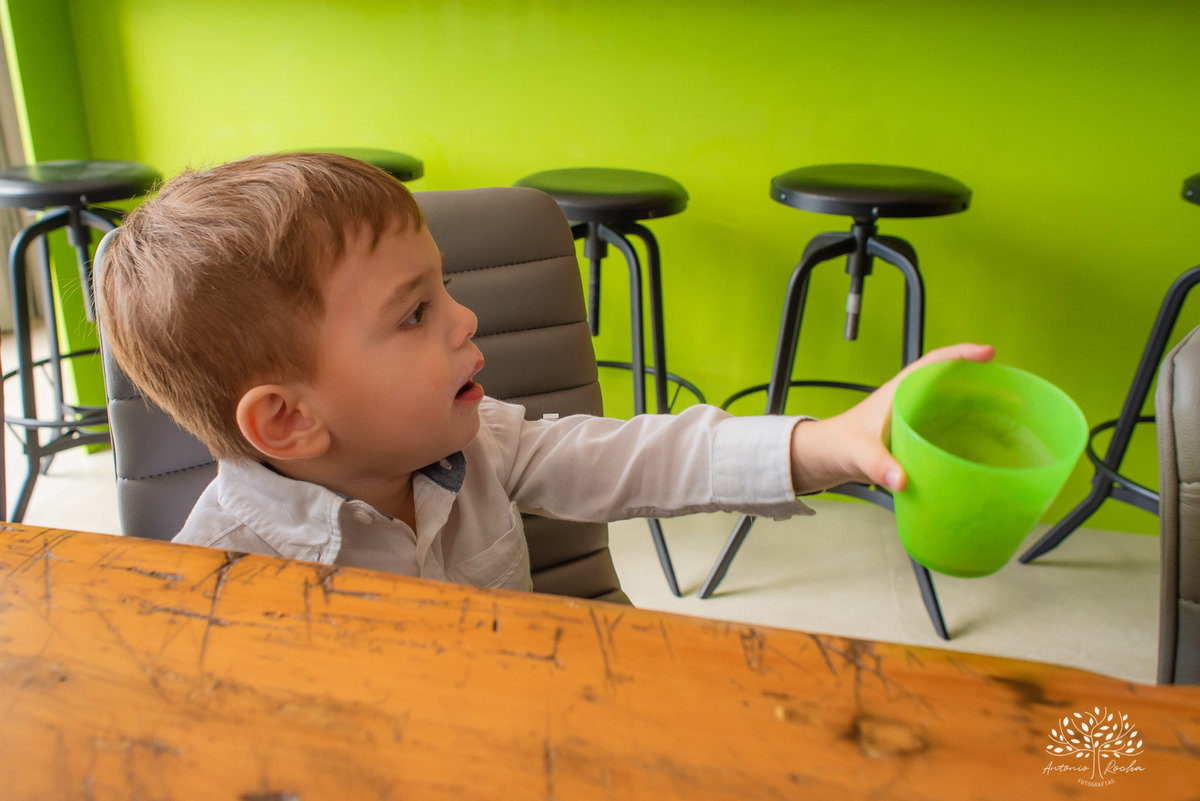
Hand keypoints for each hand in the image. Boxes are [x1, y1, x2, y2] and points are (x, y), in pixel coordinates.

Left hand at [788, 343, 994, 493]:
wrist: (823, 458)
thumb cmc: (837, 445)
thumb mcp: (858, 453)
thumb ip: (878, 465)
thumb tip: (901, 480)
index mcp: (897, 391)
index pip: (933, 362)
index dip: (961, 355)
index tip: (987, 353)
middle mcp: (907, 399)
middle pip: (949, 380)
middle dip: (979, 381)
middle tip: (1011, 389)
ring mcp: (911, 416)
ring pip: (949, 403)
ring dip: (975, 405)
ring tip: (1006, 414)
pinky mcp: (912, 434)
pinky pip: (943, 424)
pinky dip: (963, 429)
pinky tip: (979, 443)